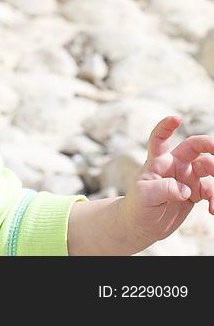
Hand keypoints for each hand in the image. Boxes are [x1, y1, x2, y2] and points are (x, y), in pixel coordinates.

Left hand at [119, 116, 213, 244]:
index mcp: (157, 161)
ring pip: (209, 168)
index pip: (160, 139)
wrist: (142, 225)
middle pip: (195, 147)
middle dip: (210, 145)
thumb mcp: (144, 196)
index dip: (166, 127)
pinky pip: (212, 190)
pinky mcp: (195, 192)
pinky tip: (213, 210)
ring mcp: (186, 177)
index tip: (176, 118)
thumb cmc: (138, 206)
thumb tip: (185, 189)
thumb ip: (162, 189)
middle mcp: (174, 165)